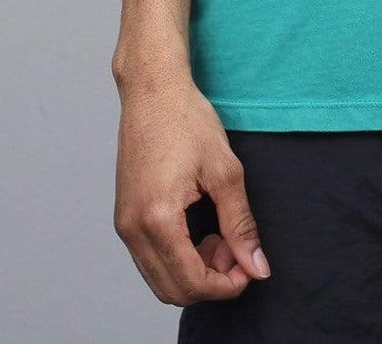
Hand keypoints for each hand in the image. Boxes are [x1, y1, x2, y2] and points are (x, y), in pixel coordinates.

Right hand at [113, 69, 269, 304]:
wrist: (153, 91)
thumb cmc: (186, 121)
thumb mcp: (226, 172)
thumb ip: (241, 225)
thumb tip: (256, 266)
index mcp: (157, 218)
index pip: (192, 282)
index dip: (227, 286)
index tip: (249, 267)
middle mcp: (132, 228)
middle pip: (173, 290)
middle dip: (211, 281)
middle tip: (236, 249)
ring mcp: (124, 223)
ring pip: (160, 279)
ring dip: (194, 271)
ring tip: (220, 237)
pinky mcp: (124, 216)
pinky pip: (150, 258)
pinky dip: (178, 258)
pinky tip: (201, 231)